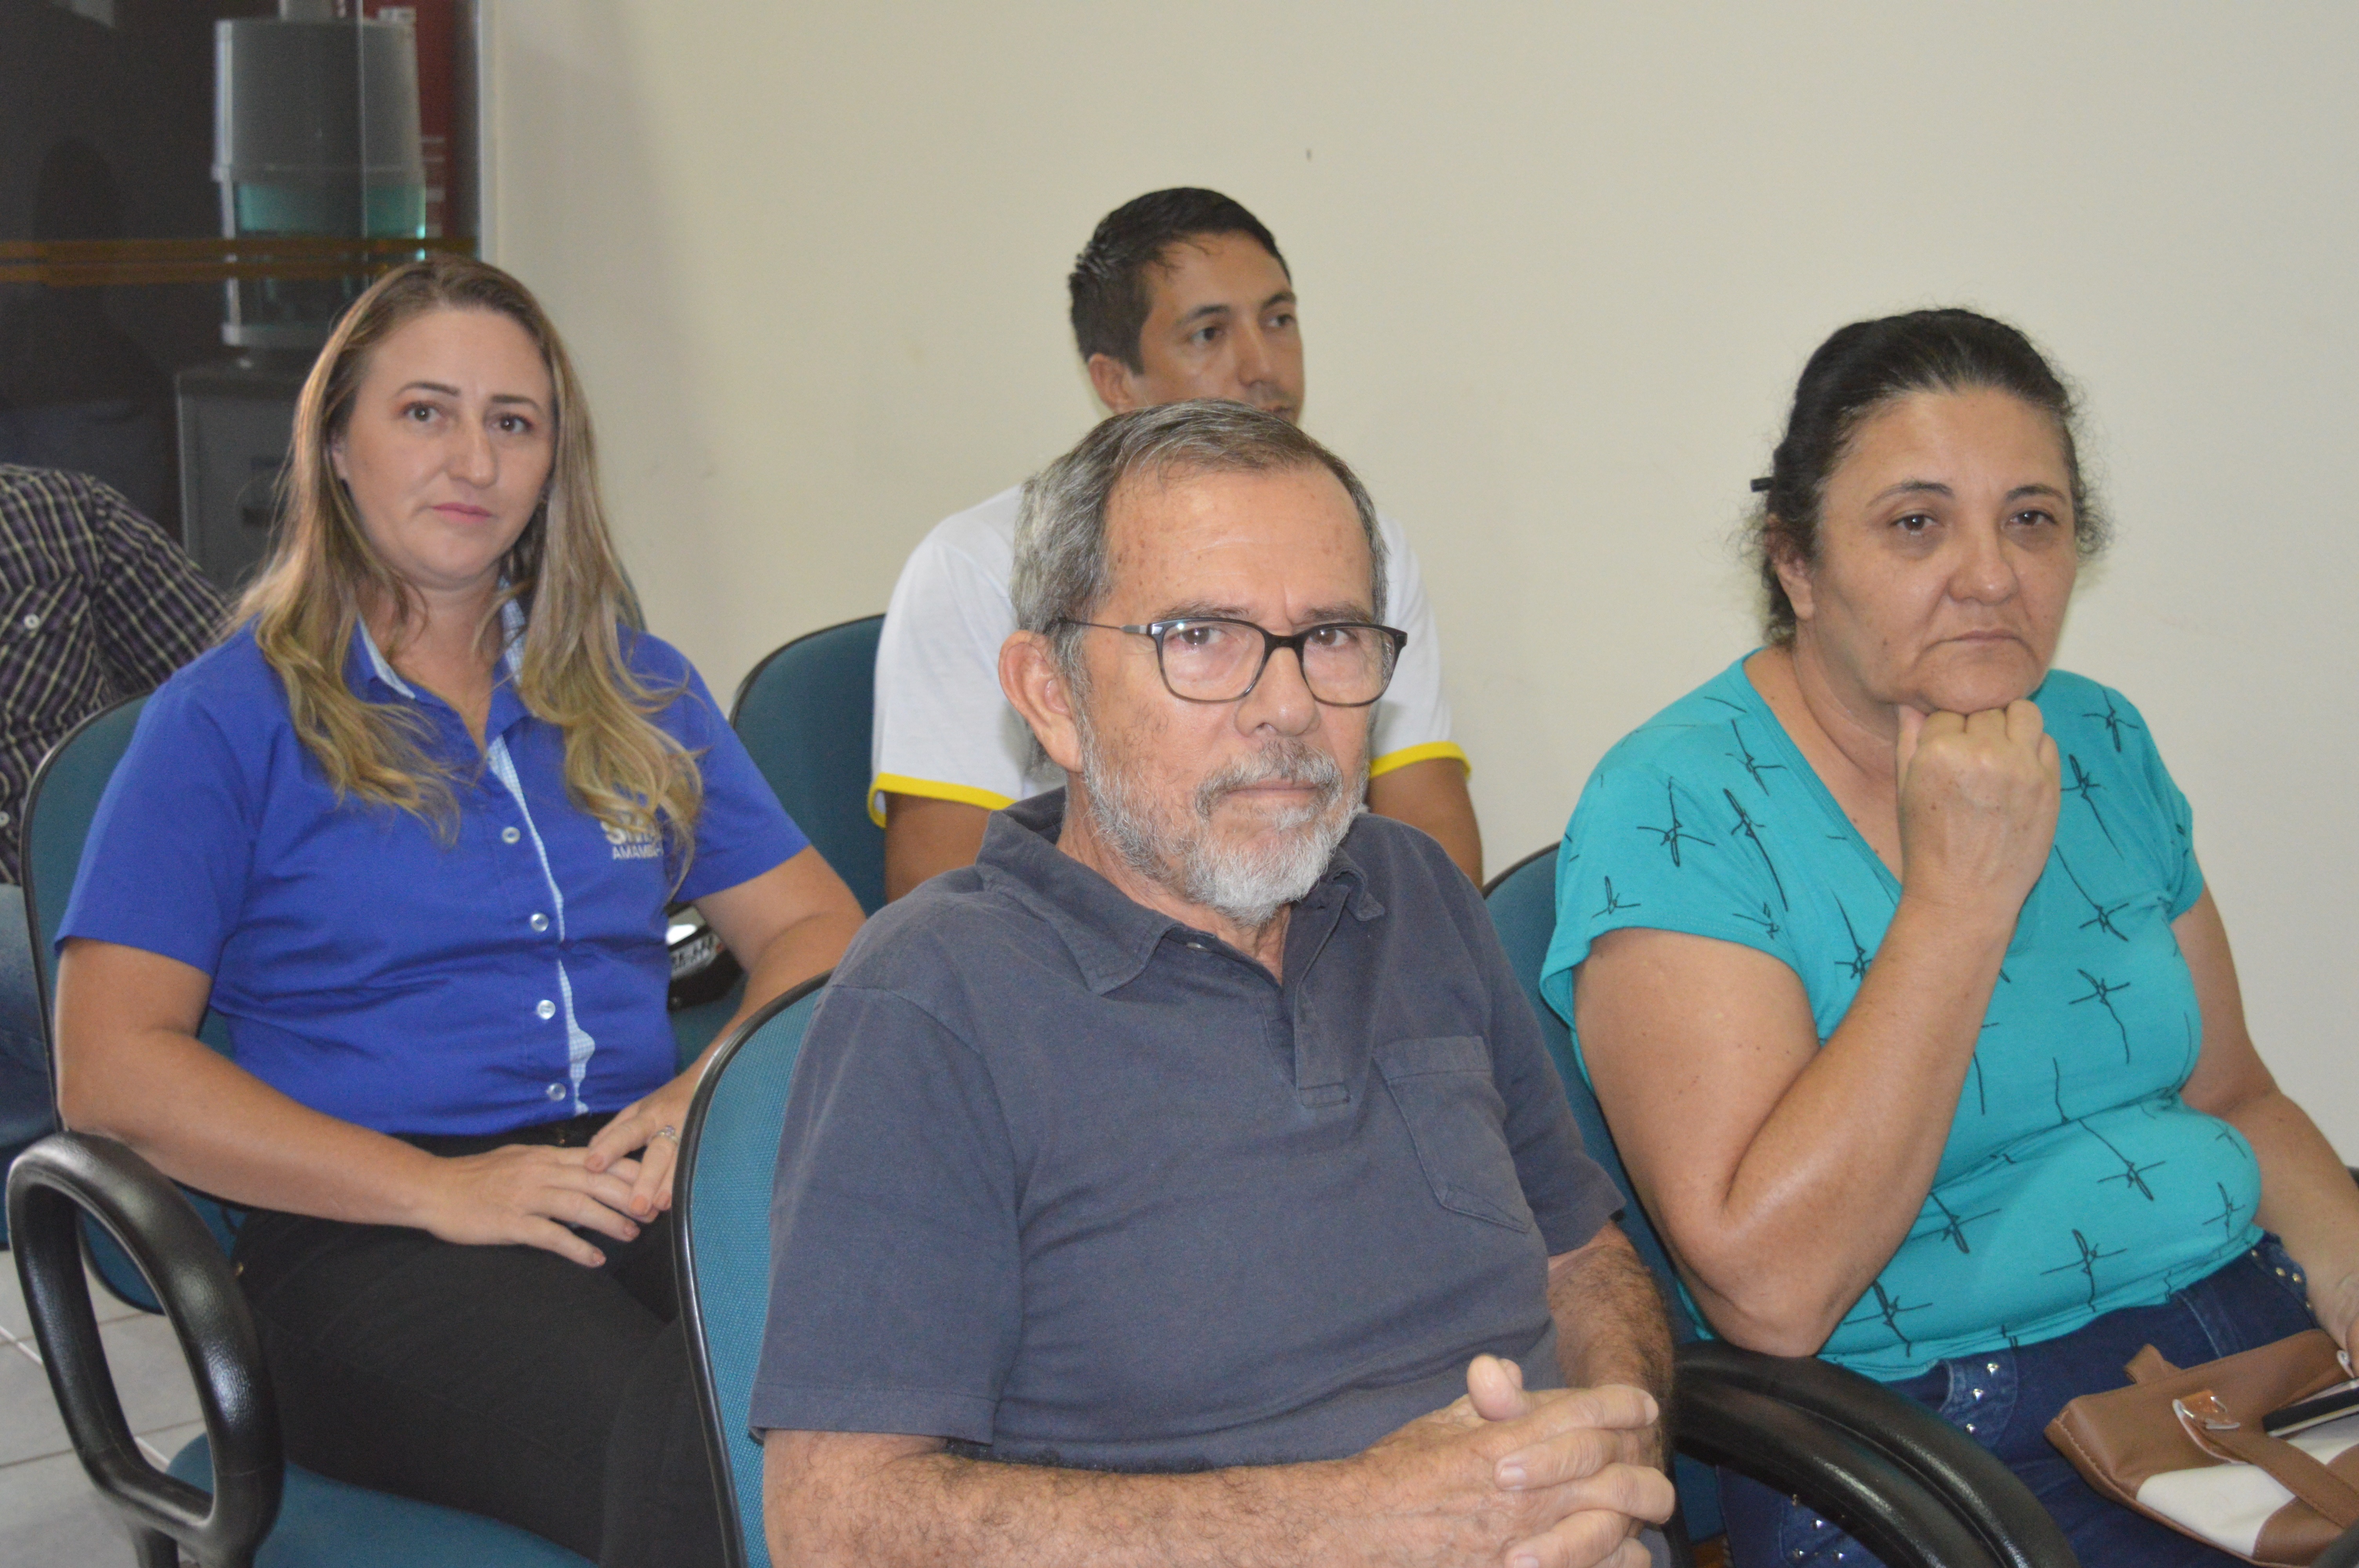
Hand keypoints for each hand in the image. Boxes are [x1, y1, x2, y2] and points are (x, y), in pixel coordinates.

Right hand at [417, 1143, 648, 1266]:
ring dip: (610, 1221)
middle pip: (596, 1180)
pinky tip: (593, 1260)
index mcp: (544, 1157)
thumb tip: (582, 1168)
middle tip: (653, 1213)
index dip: (628, 1171)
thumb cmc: (474, 1177)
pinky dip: (576, 1248)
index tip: (652, 1182)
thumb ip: (549, 1164)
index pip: (597, 1159)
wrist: (432, 1189)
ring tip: (631, 1234)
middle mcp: (540, 1172)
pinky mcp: (511, 1222)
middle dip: (630, 1196)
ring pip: (579, 1205)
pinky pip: (551, 1236)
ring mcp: (526, 1197)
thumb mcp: (517, 1159)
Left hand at [584, 1067, 699, 1219]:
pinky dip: (693, 1181)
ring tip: (661, 1205)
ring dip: (671, 1183)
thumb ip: (615, 1130)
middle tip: (636, 1206)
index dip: (610, 1148)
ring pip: (682, 1160)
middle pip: (658, 1153)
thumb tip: (589, 1151)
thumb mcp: (639, 1109)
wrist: (711, 1080)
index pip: (627, 1132)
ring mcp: (694, 1133)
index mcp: (648, 1116)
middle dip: (647, 1179)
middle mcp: (671, 1125)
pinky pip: (701, 1162)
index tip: (592, 1165)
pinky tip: (686, 1198)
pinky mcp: (711, 1142)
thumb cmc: (668, 1100)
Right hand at [1349, 1356, 1672, 1567]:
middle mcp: (1530, 1494)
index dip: (1620, 1405)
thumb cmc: (1394, 1479)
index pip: (1584, 1416)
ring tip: (1645, 1509)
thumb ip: (1483, 1403)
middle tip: (1649, 1455)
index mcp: (1508, 1446)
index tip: (1640, 1404)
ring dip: (1635, 1516)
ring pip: (1617, 1529)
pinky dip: (1615, 1562)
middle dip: (1642, 1463)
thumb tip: (1506, 1369)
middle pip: (1616, 1475)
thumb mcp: (1438, 1429)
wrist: (1360, 1537)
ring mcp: (1533, 1544)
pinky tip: (1622, 1555)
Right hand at [1894, 701, 2059, 920]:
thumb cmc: (1928, 846)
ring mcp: (2022, 767)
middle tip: (1970, 756)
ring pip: (2023, 712)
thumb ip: (1908, 741)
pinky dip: (2033, 747)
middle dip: (1975, 726)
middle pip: (1984, 709)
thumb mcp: (1905, 790)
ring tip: (1999, 750)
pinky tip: (2017, 770)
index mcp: (1941, 751)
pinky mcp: (2049, 784)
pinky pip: (2047, 741)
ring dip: (2010, 724)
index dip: (1942, 729)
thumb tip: (1911, 703)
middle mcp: (1984, 753)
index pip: (1946, 711)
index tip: (1942, 752)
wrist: (1964, 896)